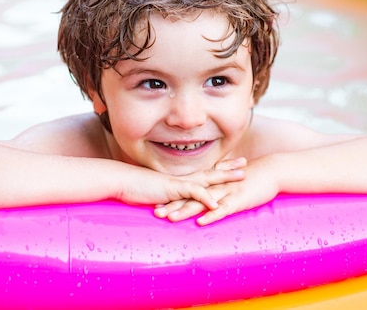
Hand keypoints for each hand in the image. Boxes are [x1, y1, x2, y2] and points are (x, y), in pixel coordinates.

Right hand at [117, 157, 245, 210]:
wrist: (121, 181)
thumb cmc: (134, 187)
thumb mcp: (154, 193)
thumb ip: (165, 197)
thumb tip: (169, 204)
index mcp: (179, 179)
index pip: (203, 172)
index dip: (218, 168)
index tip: (231, 164)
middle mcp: (182, 178)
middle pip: (210, 171)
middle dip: (228, 167)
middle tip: (245, 163)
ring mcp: (178, 183)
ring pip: (207, 178)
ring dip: (225, 177)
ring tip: (242, 176)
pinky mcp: (172, 189)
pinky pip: (192, 193)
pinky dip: (204, 197)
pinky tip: (216, 203)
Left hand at [154, 157, 278, 224]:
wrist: (270, 171)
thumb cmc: (250, 180)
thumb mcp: (230, 186)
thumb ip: (217, 193)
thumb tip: (206, 203)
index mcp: (212, 185)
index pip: (188, 193)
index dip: (172, 199)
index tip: (156, 204)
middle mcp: (215, 187)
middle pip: (190, 197)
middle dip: (172, 205)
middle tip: (155, 212)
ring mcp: (225, 193)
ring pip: (202, 203)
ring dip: (185, 210)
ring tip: (170, 218)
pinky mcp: (238, 199)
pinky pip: (222, 209)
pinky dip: (211, 215)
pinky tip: (200, 222)